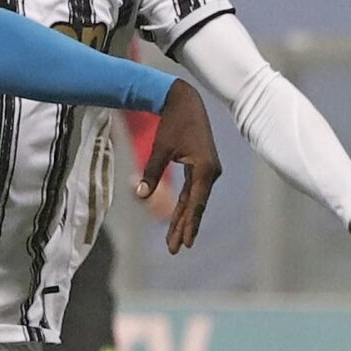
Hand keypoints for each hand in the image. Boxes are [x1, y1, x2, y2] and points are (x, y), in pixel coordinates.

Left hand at [138, 80, 221, 253]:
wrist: (185, 101)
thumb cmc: (173, 122)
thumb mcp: (160, 148)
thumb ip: (151, 172)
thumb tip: (140, 195)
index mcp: (205, 169)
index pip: (195, 204)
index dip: (188, 225)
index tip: (185, 243)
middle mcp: (211, 172)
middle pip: (196, 207)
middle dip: (184, 228)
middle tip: (175, 249)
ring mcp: (209, 171)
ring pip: (195, 201)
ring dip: (184, 220)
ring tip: (175, 241)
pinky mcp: (203, 168)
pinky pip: (194, 192)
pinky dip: (186, 206)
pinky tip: (180, 220)